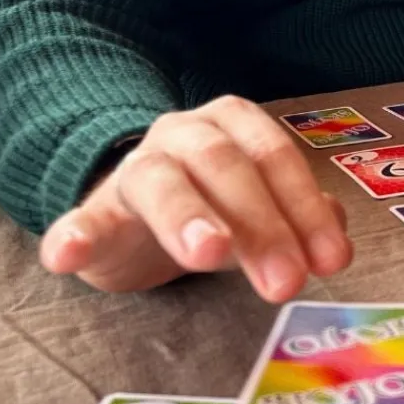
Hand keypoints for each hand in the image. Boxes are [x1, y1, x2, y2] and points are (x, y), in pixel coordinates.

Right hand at [39, 96, 353, 298]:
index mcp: (231, 123)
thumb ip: (297, 215)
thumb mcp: (259, 205)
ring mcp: (135, 168)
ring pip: (159, 181)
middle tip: (286, 280)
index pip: (273, 155)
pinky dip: (73, 234)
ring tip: (207, 253)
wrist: (133, 203)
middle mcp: (183, 133)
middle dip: (260, 224)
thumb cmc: (211, 201)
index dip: (304, 206)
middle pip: (224, 166)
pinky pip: (81, 218)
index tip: (331, 259)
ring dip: (185, 216)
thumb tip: (336, 233)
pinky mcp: (95, 210)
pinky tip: (67, 254)